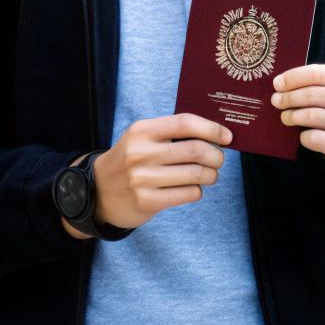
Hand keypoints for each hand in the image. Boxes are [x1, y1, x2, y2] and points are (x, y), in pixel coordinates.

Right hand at [63, 113, 230, 237]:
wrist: (96, 191)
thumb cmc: (131, 160)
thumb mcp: (143, 138)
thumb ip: (173, 133)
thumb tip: (218, 134)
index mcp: (142, 131)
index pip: (186, 123)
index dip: (213, 129)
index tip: (228, 137)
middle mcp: (141, 153)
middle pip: (197, 150)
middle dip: (217, 156)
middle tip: (218, 160)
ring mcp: (142, 178)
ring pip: (197, 174)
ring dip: (211, 175)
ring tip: (208, 175)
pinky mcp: (147, 201)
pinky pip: (189, 194)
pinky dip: (197, 191)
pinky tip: (191, 188)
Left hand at [272, 64, 324, 165]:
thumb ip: (317, 79)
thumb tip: (281, 84)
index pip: (315, 74)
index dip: (291, 79)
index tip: (277, 84)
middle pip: (311, 95)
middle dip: (288, 98)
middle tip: (277, 101)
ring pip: (311, 116)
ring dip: (292, 116)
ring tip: (286, 117)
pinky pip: (315, 138)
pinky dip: (303, 136)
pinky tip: (305, 133)